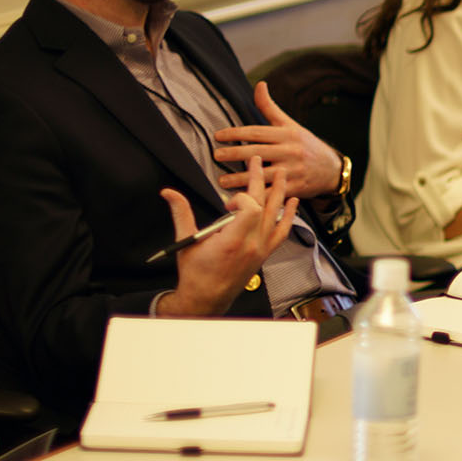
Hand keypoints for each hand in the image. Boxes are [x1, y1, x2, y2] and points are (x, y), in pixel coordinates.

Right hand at [159, 157, 296, 315]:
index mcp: (233, 241)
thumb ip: (181, 213)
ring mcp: (261, 249)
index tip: (227, 204)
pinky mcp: (264, 253)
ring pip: (276, 215)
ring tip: (281, 174)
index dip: (240, 198)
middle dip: (259, 181)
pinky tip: (293, 202)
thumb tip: (168, 192)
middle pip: (264, 205)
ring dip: (278, 193)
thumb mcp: (186, 241)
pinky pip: (282, 231)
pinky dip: (288, 216)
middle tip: (255, 162)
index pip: (250, 208)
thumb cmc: (196, 273)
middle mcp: (252, 244)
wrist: (207, 298)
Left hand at [211, 81, 343, 200]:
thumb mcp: (290, 125)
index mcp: (287, 134)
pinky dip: (257, 196)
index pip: (257, 132)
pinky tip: (242, 198)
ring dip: (240, 179)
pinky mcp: (295, 188)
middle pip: (257, 152)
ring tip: (222, 181)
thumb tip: (259, 84)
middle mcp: (290, 151)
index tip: (218, 136)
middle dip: (234, 154)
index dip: (236, 133)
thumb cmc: (307, 145)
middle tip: (216, 155)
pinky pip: (272, 192)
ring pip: (263, 175)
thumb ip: (270, 108)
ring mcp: (293, 171)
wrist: (332, 169)